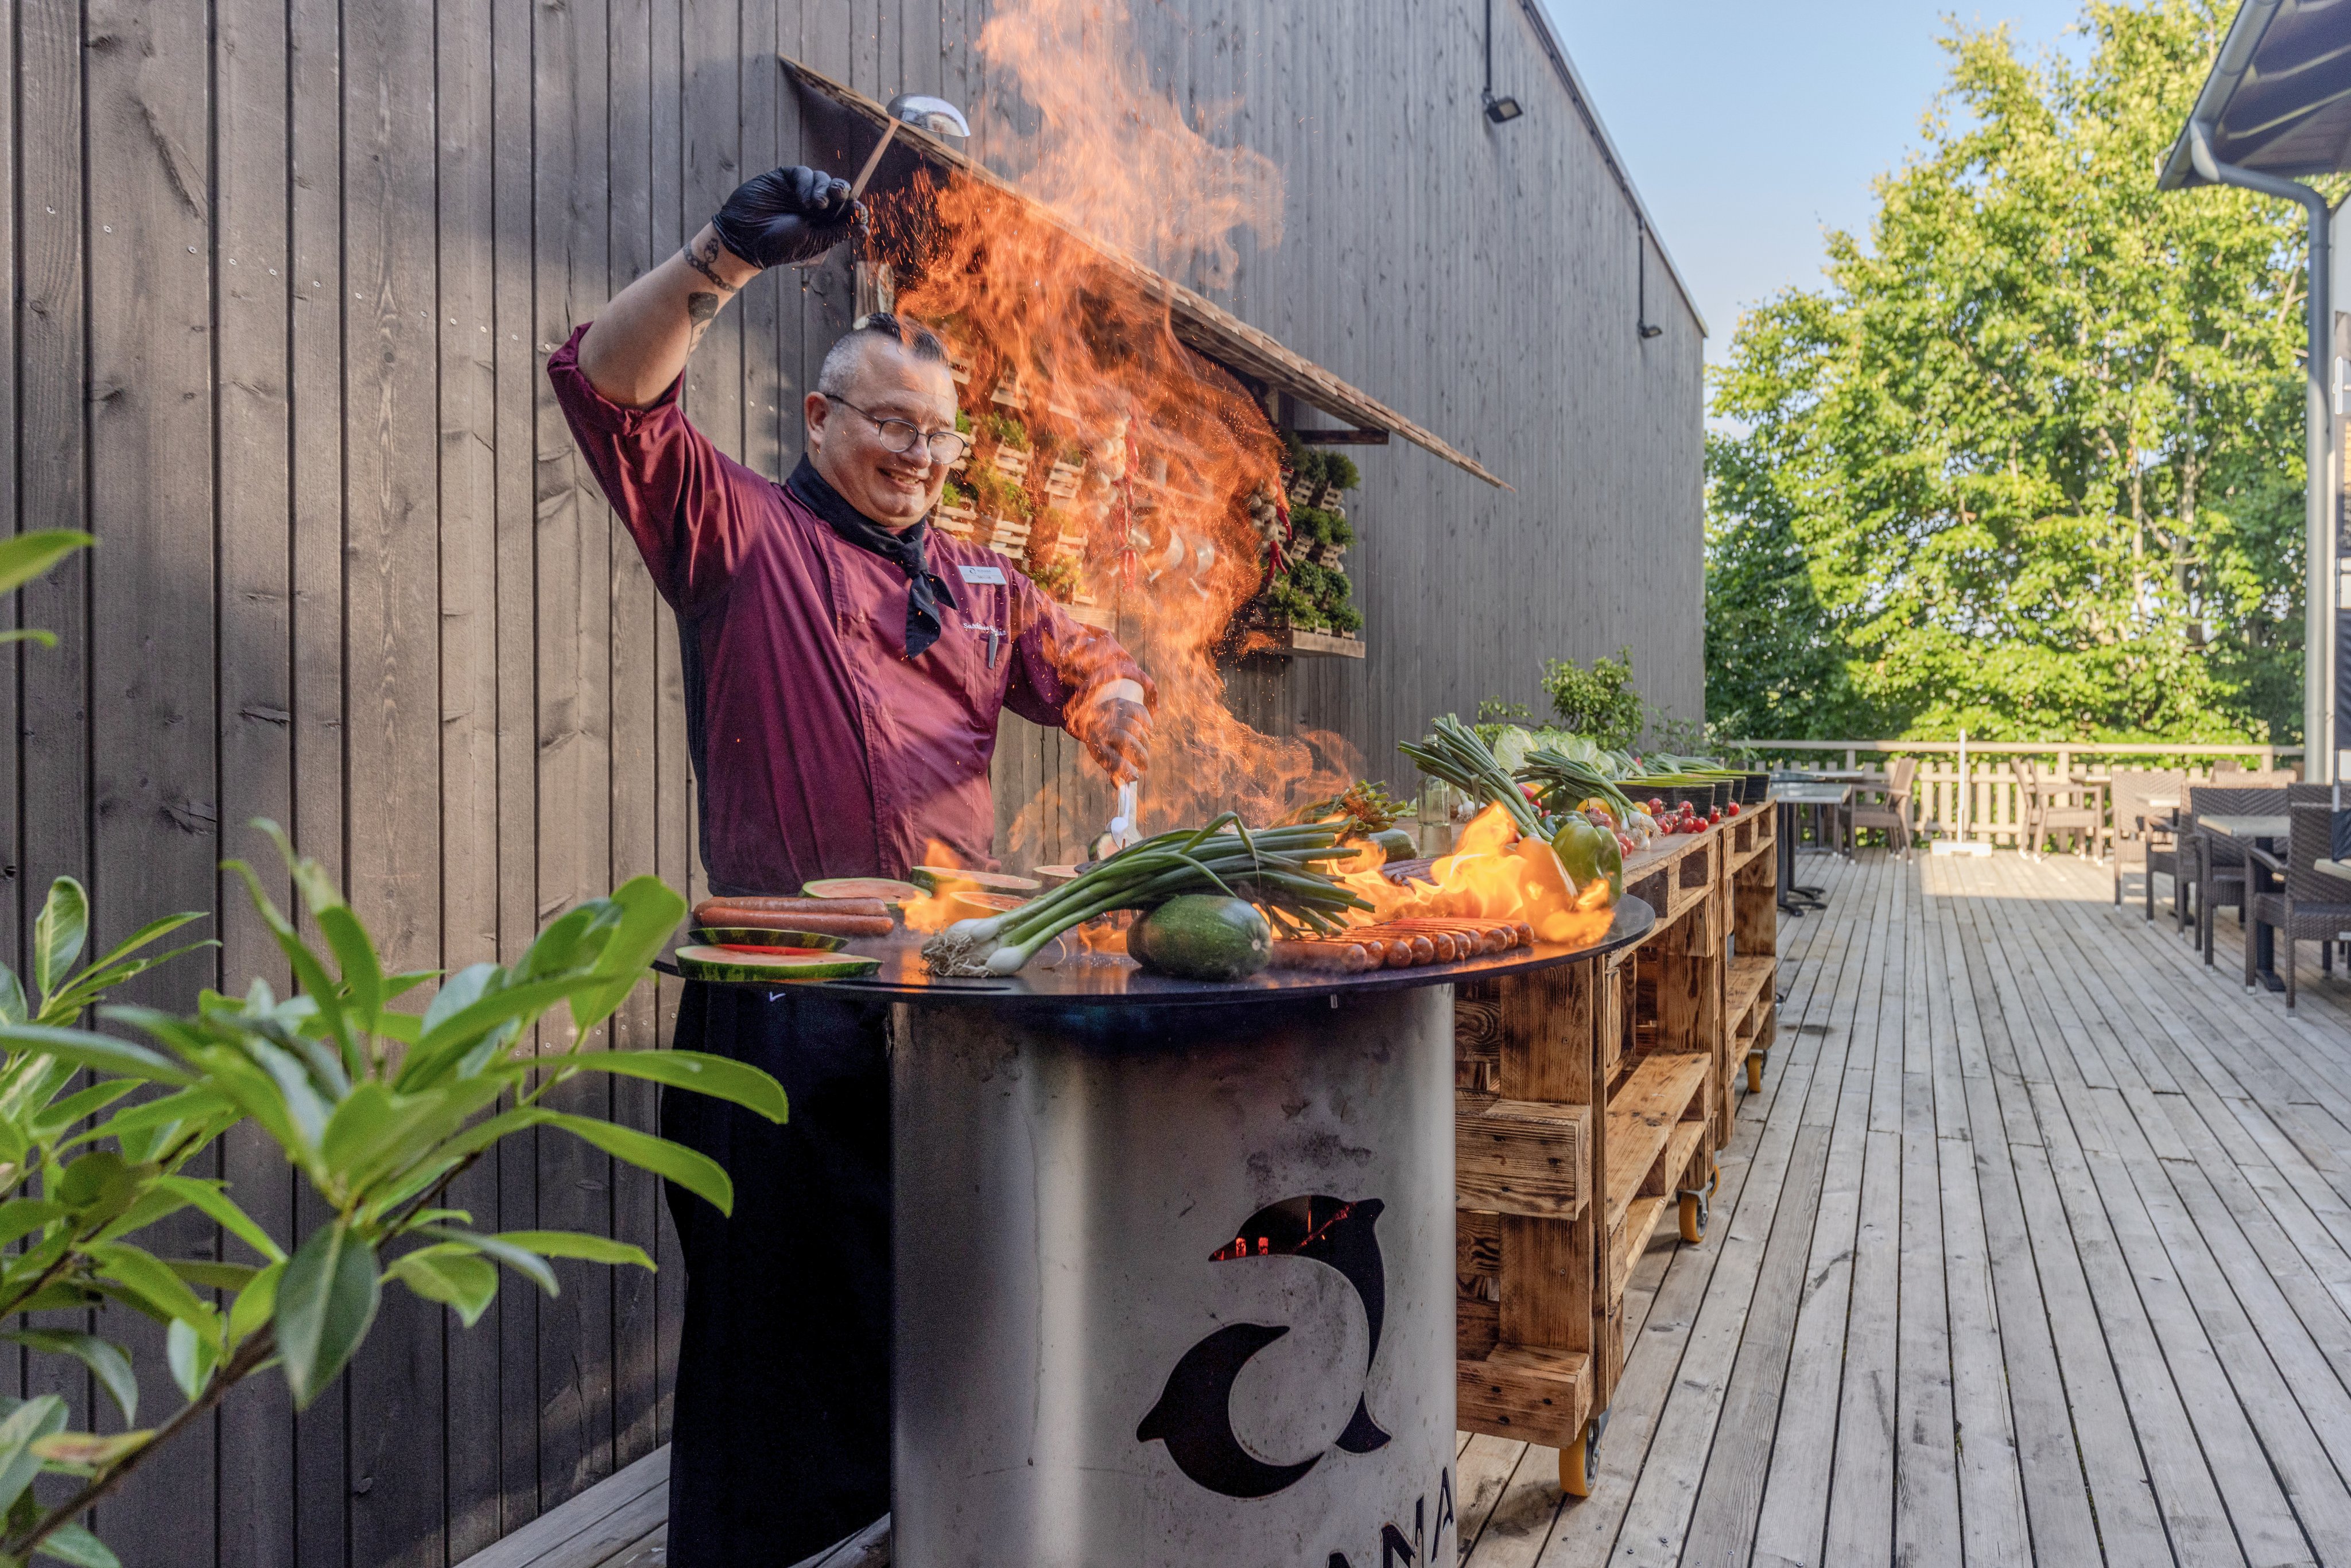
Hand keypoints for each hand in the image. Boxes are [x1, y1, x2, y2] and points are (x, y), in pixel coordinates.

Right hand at [709, 165, 855, 269]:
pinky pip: (804, 173)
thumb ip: (839, 231)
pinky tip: (803, 199)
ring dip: (824, 189)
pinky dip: (807, 183)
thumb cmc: (779, 245)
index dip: (857, 208)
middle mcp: (815, 205)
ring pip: (824, 179)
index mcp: (825, 222)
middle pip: (839, 191)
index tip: (860, 210)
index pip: (848, 210)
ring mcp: (800, 190)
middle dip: (843, 192)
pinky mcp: (785, 178)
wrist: (745, 237)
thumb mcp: (814, 241)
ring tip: (816, 205)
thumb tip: (865, 229)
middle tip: (840, 195)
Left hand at [1078, 696, 1152, 782]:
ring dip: (1145, 743)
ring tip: (1145, 751)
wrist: (1092, 715)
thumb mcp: (1103, 757)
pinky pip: (1140, 712)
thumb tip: (1122, 787)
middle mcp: (1101, 726)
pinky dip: (1147, 723)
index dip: (1124, 768)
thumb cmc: (1101, 742)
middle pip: (1126, 740)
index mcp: (1095, 742)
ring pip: (1135, 727)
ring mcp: (1111, 712)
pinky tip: (1147, 731)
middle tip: (1144, 766)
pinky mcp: (1121, 703)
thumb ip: (1113, 771)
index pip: (1110, 756)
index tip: (1136, 777)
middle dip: (1140, 755)